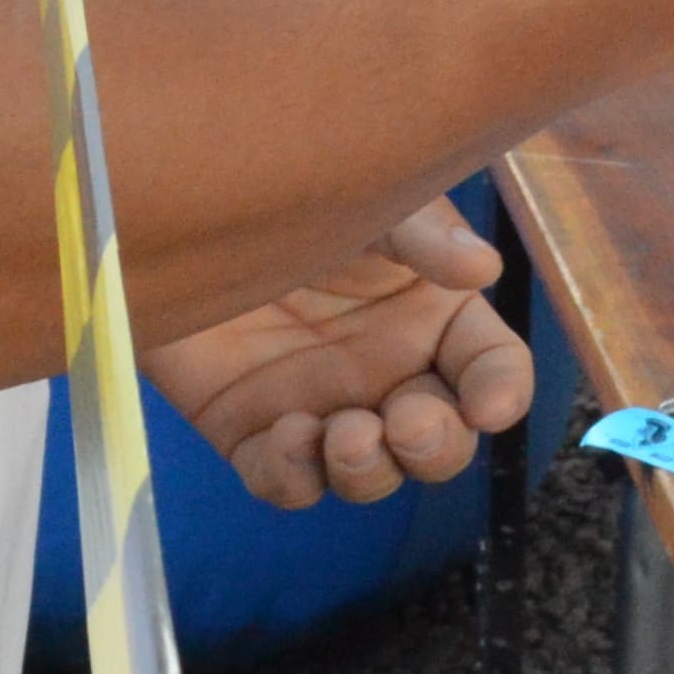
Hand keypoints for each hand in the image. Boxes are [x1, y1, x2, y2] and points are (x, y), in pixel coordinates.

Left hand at [139, 197, 531, 506]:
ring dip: (369, 470)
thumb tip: (484, 268)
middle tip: (406, 423)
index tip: (488, 407)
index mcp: (430, 314)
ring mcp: (323, 408)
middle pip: (440, 441)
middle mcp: (386, 370)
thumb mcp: (364, 200)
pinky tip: (288, 435)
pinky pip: (288, 482)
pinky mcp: (255, 434)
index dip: (501, 393)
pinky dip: (296, 475)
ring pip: (370, 474)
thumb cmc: (280, 192)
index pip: (491, 368)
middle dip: (435, 445)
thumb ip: (422, 233)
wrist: (173, 205)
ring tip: (346, 435)